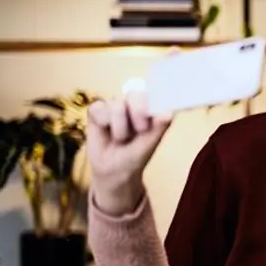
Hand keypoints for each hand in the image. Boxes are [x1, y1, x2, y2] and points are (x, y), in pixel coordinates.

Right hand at [86, 91, 171, 214]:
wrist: (113, 171)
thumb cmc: (135, 157)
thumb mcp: (149, 145)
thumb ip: (159, 128)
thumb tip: (168, 113)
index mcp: (151, 109)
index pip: (154, 95)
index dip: (152, 106)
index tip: (151, 123)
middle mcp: (134, 104)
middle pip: (135, 93)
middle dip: (137, 112)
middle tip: (139, 130)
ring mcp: (115, 105)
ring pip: (117, 103)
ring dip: (120, 127)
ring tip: (121, 138)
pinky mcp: (97, 110)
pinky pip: (99, 108)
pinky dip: (103, 123)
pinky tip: (105, 132)